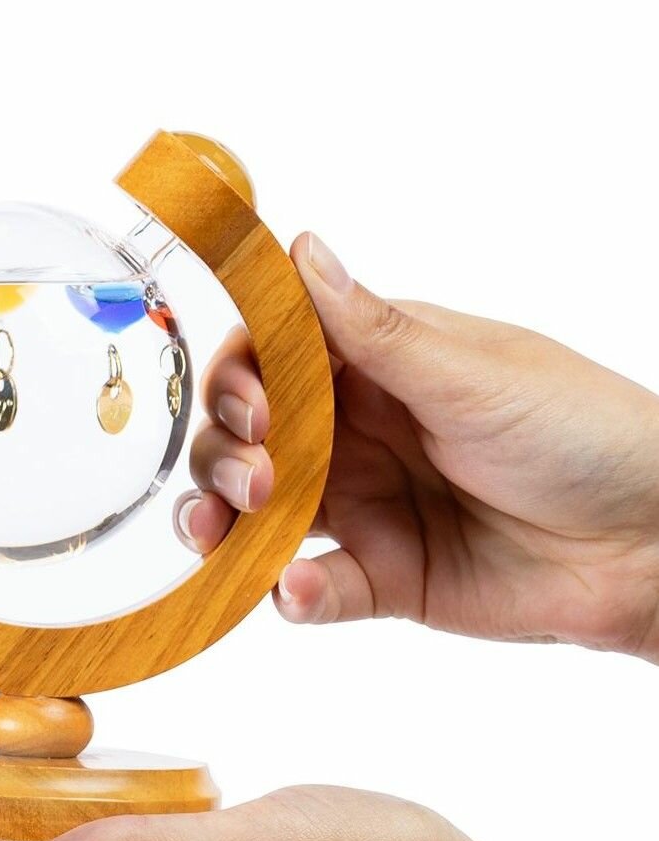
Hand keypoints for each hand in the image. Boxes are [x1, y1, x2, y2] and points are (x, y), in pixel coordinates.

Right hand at [175, 232, 658, 662]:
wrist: (654, 543)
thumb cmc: (582, 431)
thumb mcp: (471, 374)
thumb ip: (374, 332)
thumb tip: (299, 249)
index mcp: (377, 364)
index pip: (274, 357)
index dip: (242, 377)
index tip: (252, 407)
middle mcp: (360, 430)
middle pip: (249, 436)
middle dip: (225, 453)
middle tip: (254, 477)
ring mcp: (369, 504)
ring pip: (262, 511)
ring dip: (227, 520)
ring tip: (226, 533)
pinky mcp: (384, 576)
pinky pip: (314, 586)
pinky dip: (292, 591)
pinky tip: (296, 589)